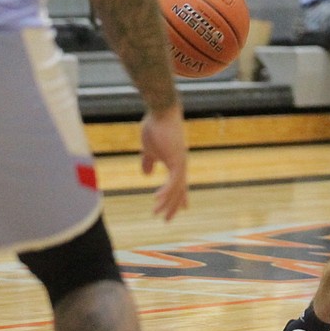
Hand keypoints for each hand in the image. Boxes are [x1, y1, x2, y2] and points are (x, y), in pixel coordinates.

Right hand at [140, 105, 188, 220]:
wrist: (161, 111)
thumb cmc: (155, 126)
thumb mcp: (149, 148)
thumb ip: (149, 161)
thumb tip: (147, 174)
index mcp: (175, 161)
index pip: (179, 183)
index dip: (179, 196)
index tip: (182, 209)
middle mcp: (181, 163)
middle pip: (179, 189)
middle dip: (173, 205)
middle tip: (167, 220)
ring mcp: (180, 162)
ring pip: (176, 188)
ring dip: (166, 202)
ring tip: (157, 214)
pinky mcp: (177, 159)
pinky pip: (173, 181)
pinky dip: (166, 191)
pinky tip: (157, 199)